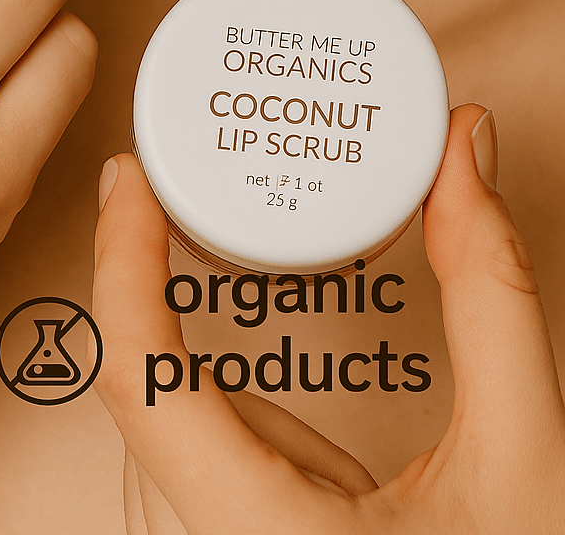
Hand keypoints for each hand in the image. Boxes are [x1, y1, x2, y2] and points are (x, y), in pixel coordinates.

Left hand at [93, 107, 564, 533]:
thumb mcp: (523, 458)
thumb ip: (488, 294)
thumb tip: (460, 155)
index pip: (143, 383)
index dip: (121, 264)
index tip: (125, 180)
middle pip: (151, 408)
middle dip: (174, 313)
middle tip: (181, 207)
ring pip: (161, 449)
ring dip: (208, 384)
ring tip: (257, 351)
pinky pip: (182, 488)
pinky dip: (217, 431)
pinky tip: (280, 434)